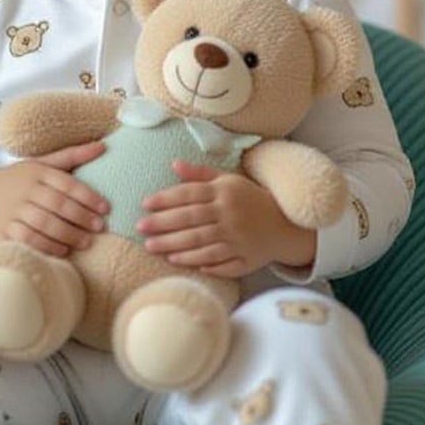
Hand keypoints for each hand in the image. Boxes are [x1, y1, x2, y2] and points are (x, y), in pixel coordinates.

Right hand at [0, 141, 110, 258]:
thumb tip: (103, 145)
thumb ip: (71, 156)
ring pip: (43, 224)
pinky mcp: (2, 231)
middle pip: (57, 205)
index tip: (105, 208)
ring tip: (86, 242)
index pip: (66, 183)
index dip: (88, 196)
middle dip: (81, 217)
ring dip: (68, 235)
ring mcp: (11, 211)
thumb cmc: (18, 181)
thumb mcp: (41, 165)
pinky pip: (27, 240)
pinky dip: (47, 246)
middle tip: (99, 227)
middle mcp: (24, 190)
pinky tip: (63, 251)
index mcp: (36, 172)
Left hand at [135, 160, 315, 277]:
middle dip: (163, 224)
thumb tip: (173, 164)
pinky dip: (195, 261)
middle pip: (191, 219)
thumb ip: (200, 174)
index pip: (191, 194)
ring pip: (200, 242)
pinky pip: (216, 261)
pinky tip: (176, 260)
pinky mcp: (243, 258)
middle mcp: (230, 214)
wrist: (285, 224)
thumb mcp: (229, 181)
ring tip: (150, 246)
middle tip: (139, 228)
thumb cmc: (250, 199)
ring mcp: (237, 238)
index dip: (166, 198)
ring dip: (173, 245)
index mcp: (225, 192)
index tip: (145, 203)